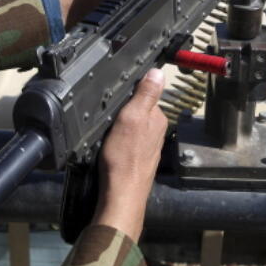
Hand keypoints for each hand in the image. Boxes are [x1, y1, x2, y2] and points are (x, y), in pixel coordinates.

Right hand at [92, 68, 167, 240]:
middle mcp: (157, 131)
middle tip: (108, 118)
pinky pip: (128, 142)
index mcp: (158, 118)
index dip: (128, 95)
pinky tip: (110, 147)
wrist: (121, 194)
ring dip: (120, 127)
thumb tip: (158, 72)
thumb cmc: (125, 159)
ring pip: (132, 127)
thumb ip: (145, 94)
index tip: (115, 100)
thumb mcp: (132, 118)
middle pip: (138, 111)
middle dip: (124, 112)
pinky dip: (119, 141)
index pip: (145, 95)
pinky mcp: (138, 158)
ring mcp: (148, 146)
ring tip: (107, 134)